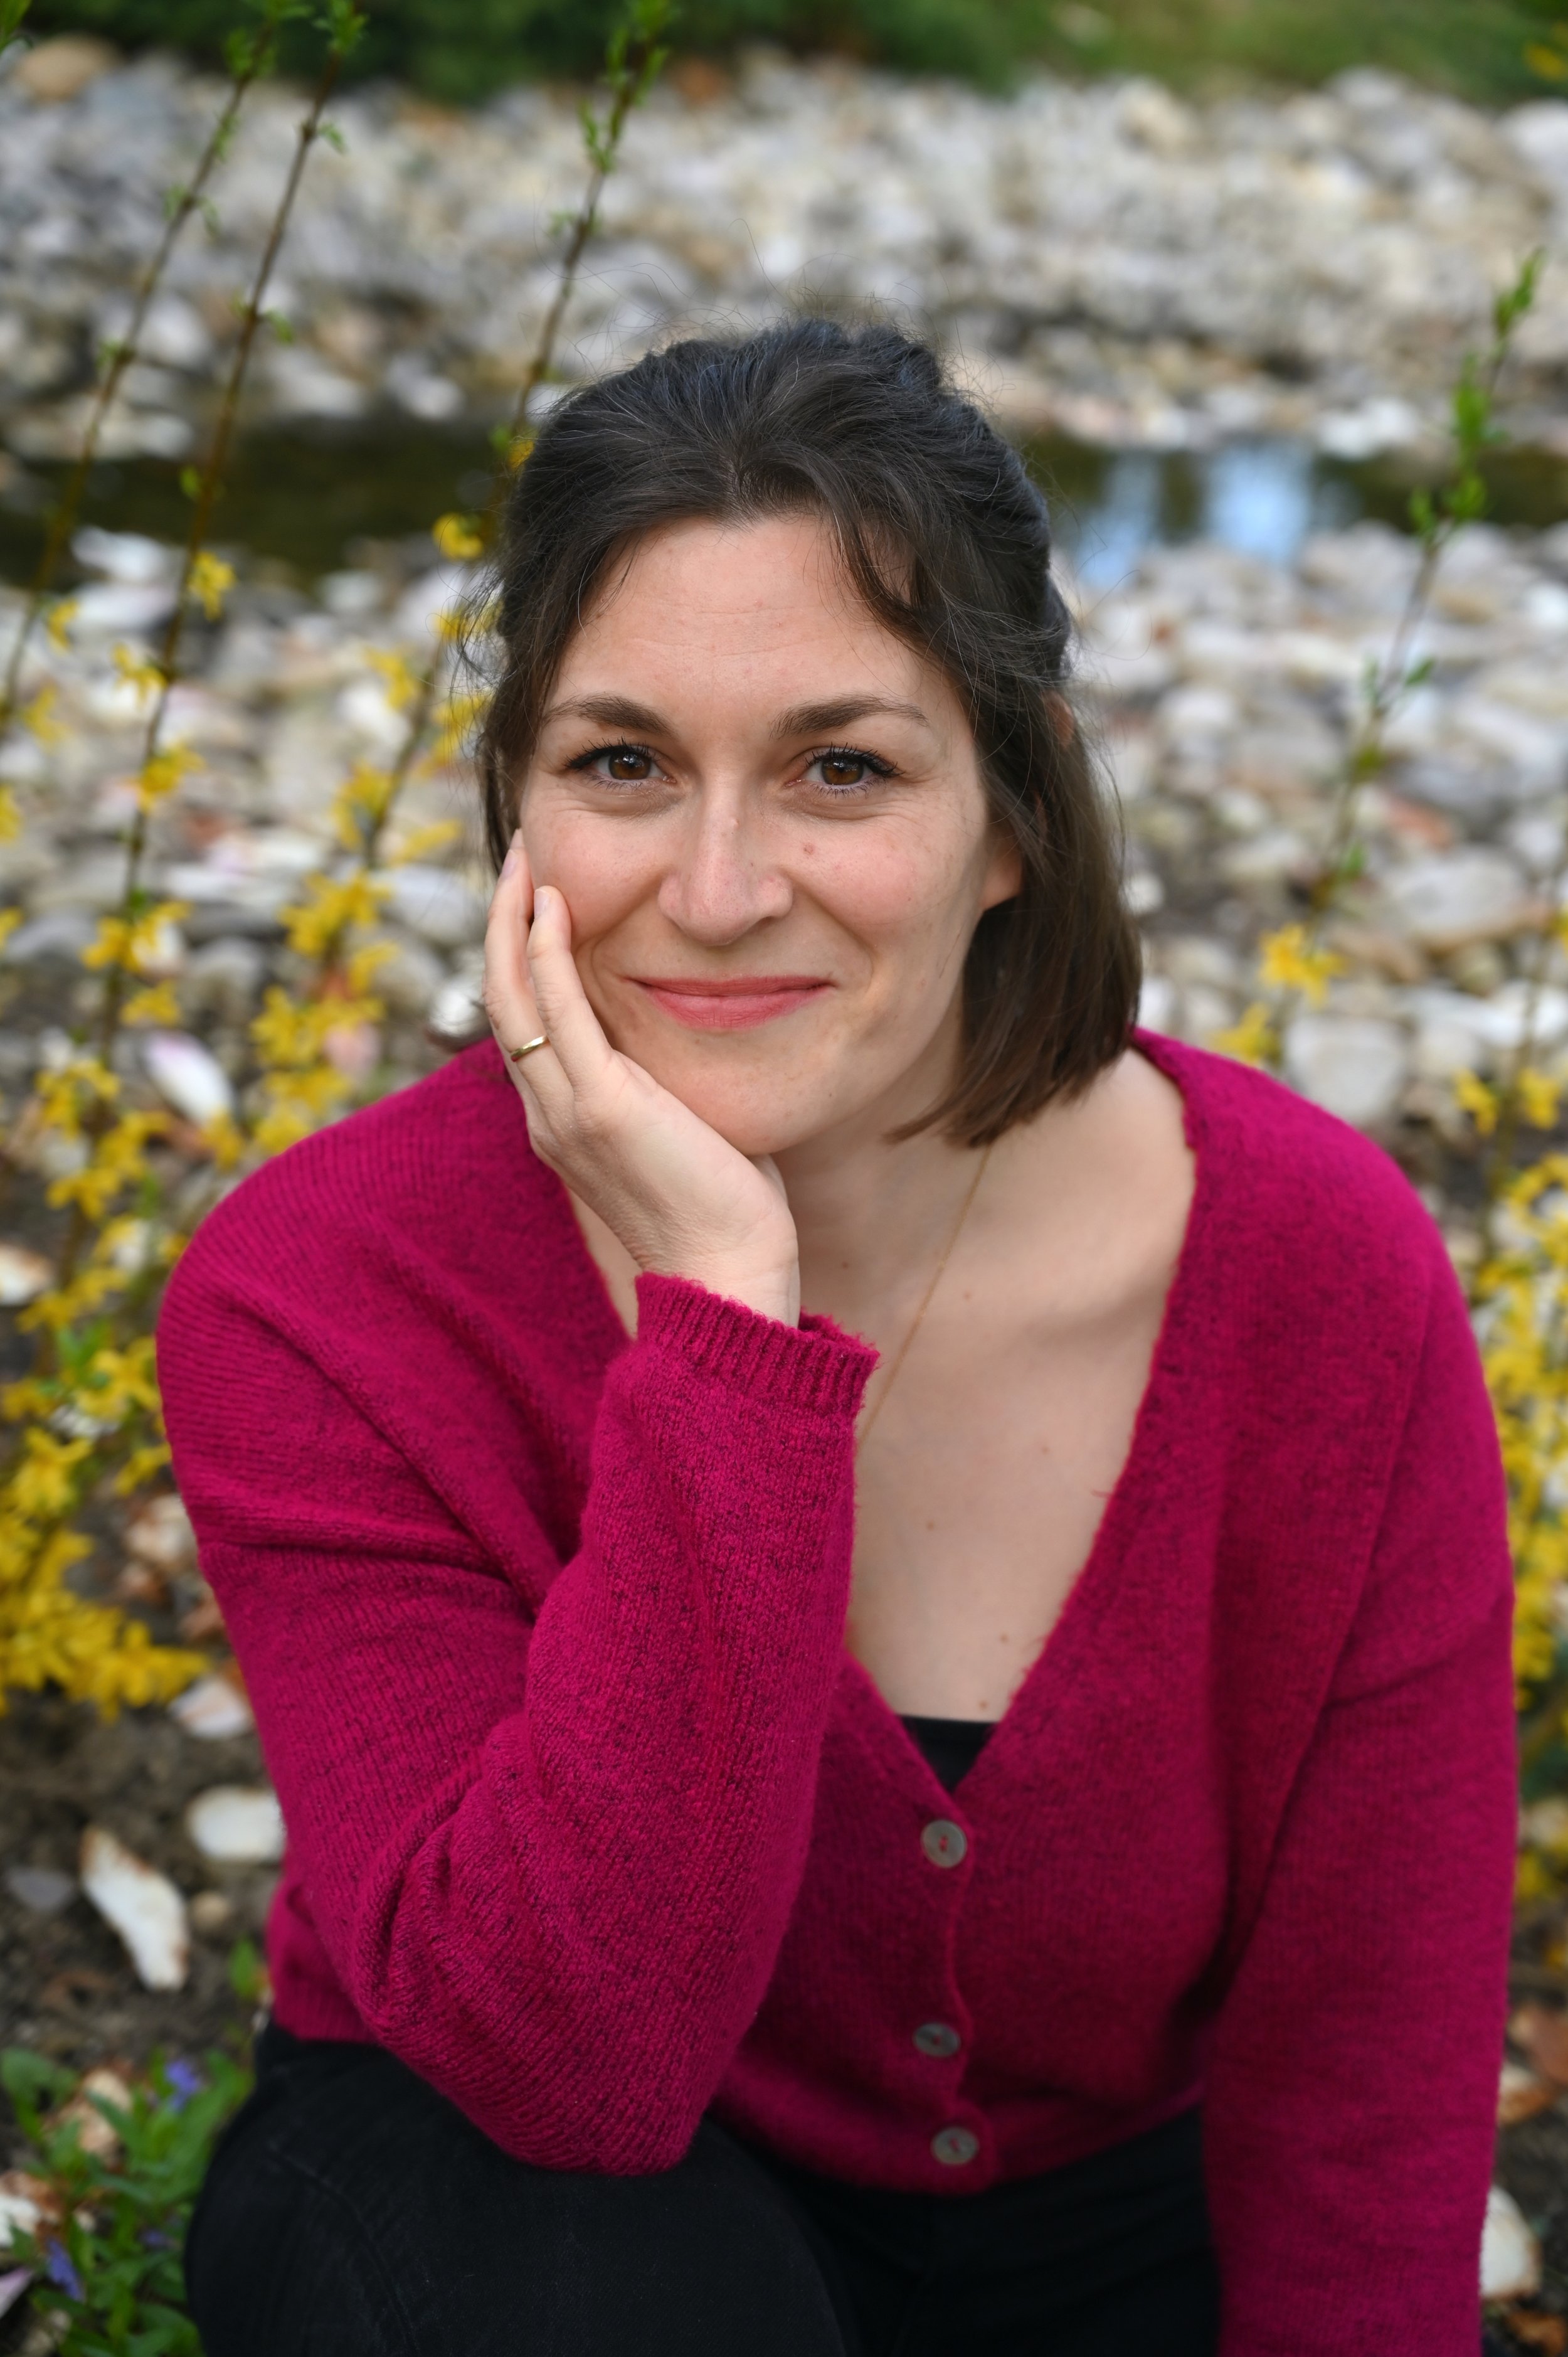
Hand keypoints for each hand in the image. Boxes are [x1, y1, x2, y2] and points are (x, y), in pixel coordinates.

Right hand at [484, 835, 800, 1325]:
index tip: (537, 901)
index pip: (526, 1025)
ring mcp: (565, 1112)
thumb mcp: (684, 1132)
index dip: (521, 958)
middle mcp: (547, 1115)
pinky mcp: (600, 1109)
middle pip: (503, 1001)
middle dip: (505, 925)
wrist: (728, 1275)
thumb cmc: (723, 1212)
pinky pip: (558, 1014)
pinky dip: (547, 954)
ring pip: (514, 999)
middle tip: (520, 859)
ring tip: (528, 862)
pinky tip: (553, 907)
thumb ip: (668, 1088)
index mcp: (563, 1122)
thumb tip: (690, 1048)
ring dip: (515, 922)